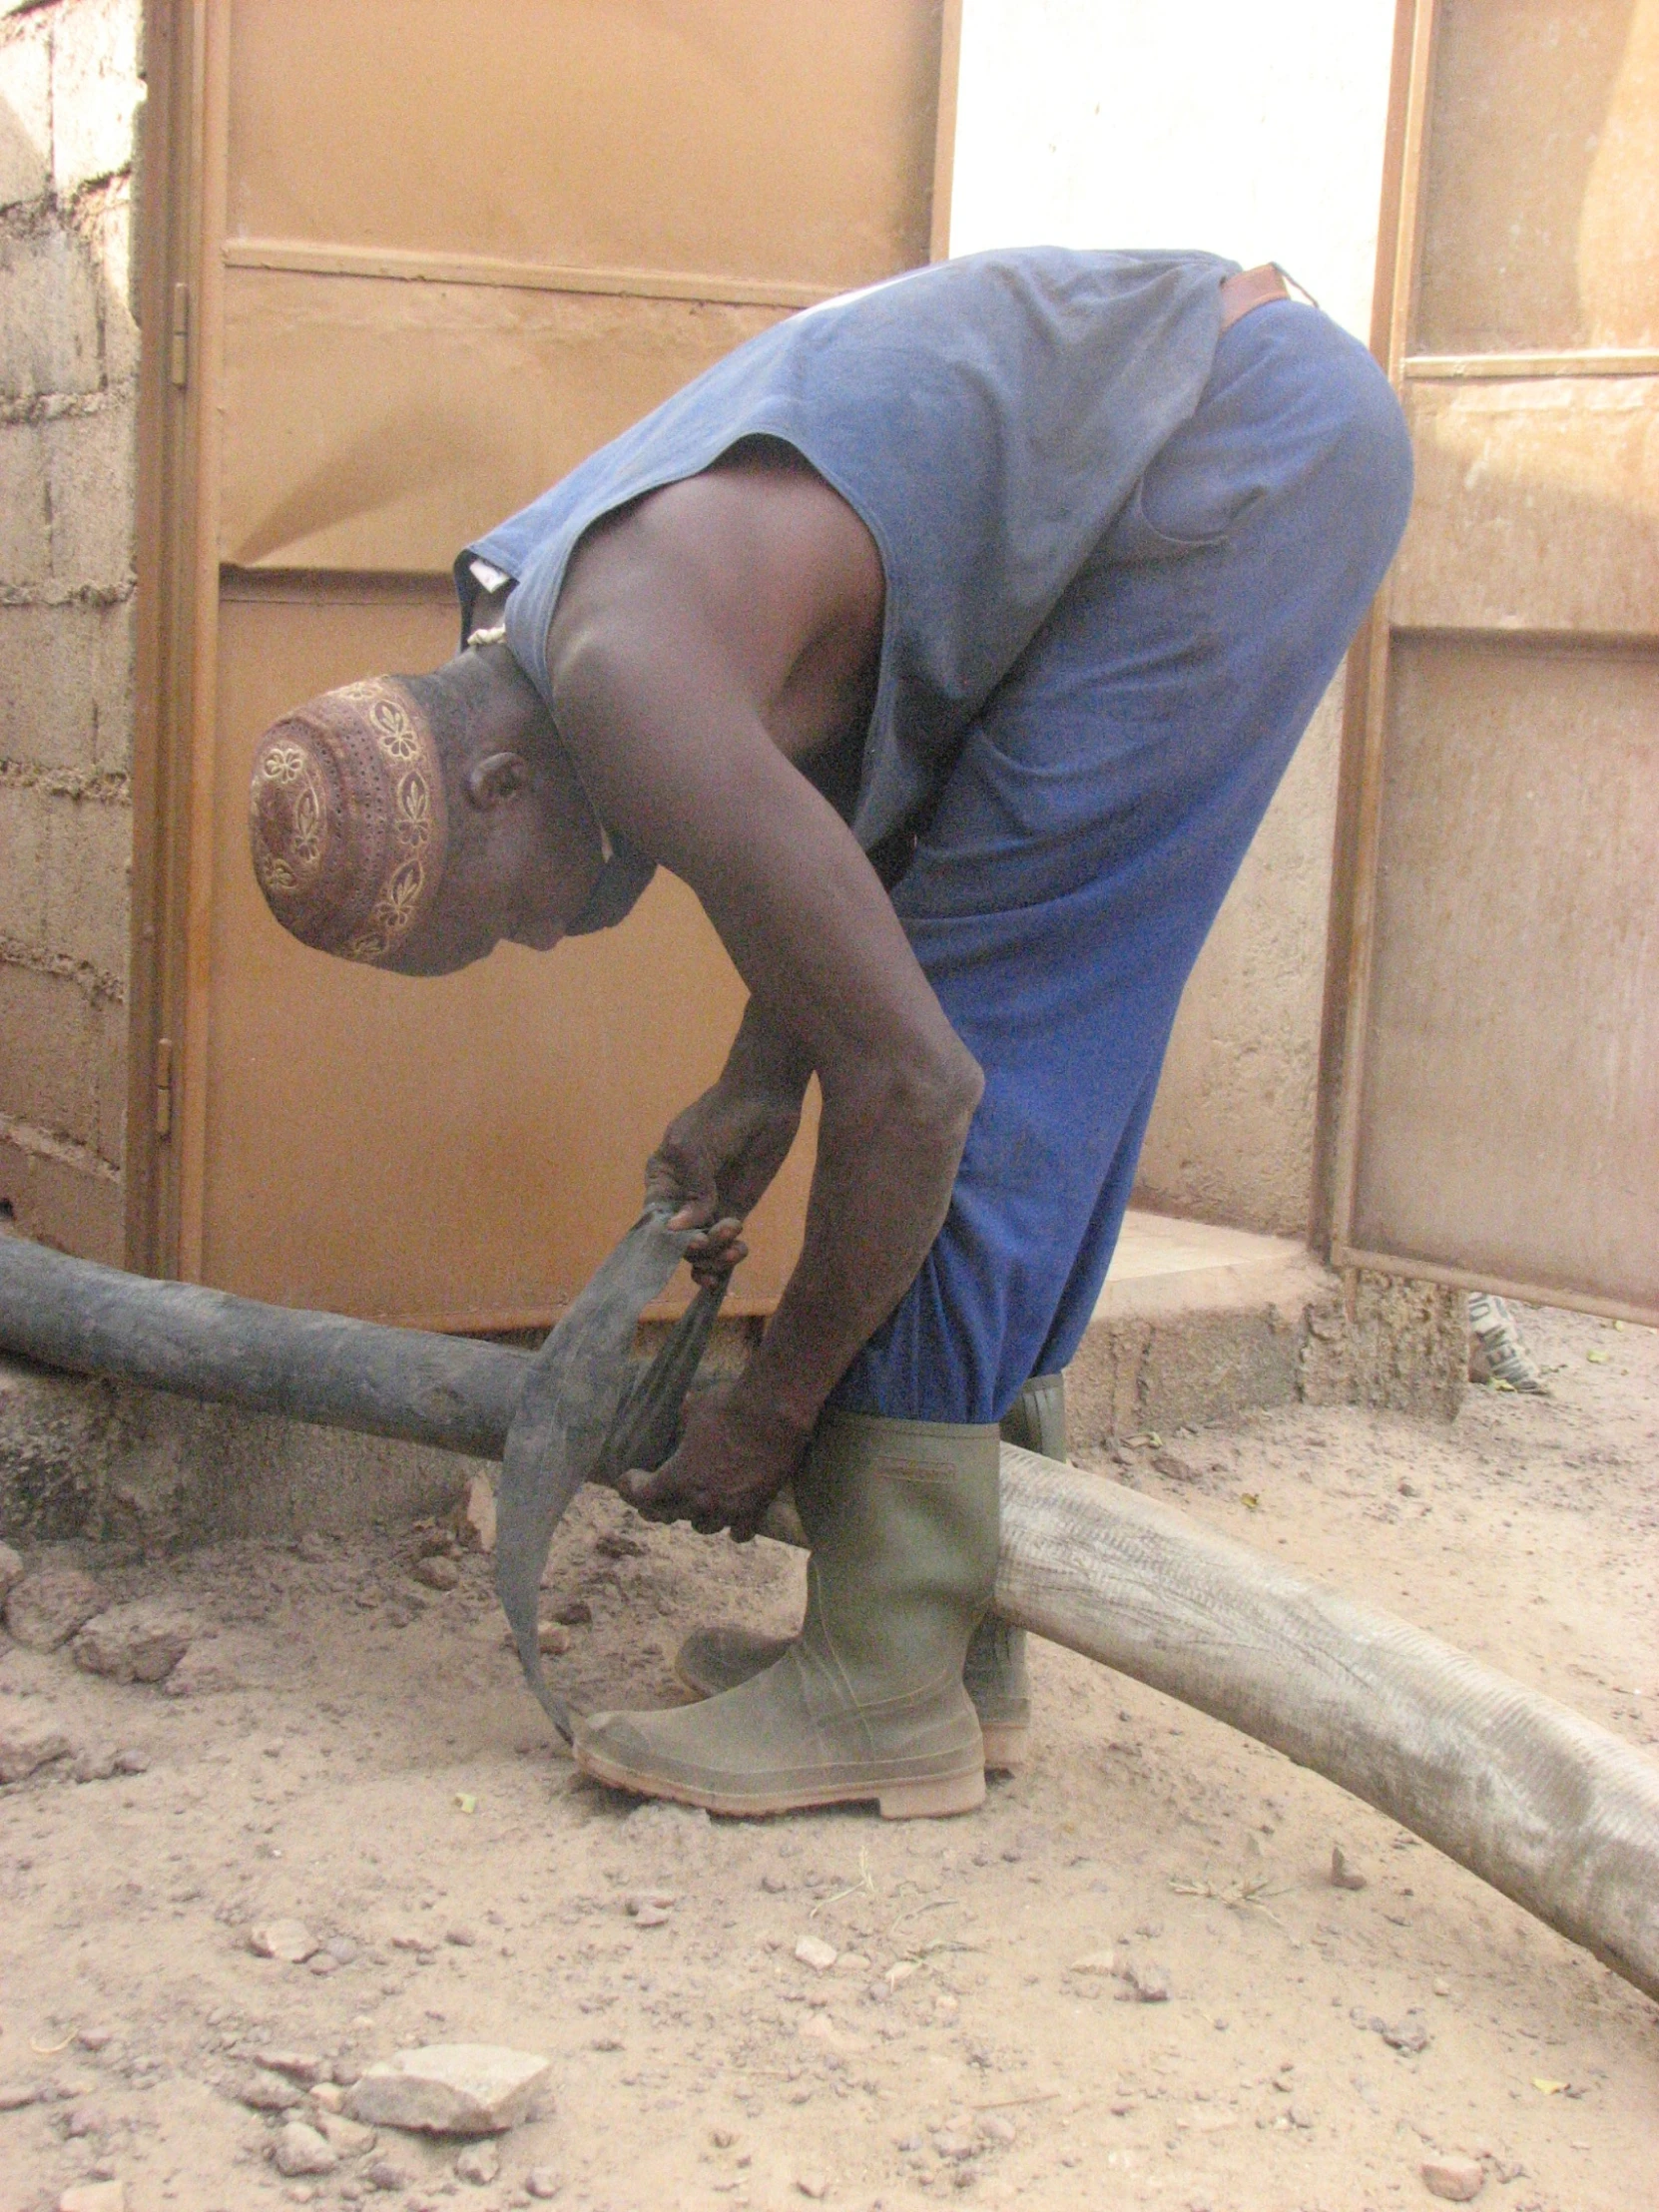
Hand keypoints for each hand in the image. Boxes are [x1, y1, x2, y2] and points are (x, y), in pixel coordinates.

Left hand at [618, 1382, 808, 1539]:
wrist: (775, 1413)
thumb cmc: (730, 1405)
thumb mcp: (693, 1407)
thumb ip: (680, 1419)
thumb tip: (678, 1415)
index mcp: (678, 1477)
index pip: (643, 1495)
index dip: (630, 1487)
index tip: (627, 1479)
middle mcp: (700, 1500)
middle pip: (667, 1515)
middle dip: (654, 1505)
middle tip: (650, 1498)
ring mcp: (729, 1508)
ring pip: (702, 1527)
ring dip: (693, 1516)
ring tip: (692, 1506)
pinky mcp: (756, 1508)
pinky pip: (739, 1533)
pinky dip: (732, 1528)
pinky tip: (730, 1522)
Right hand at [645, 1074, 803, 1288]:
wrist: (764, 1100)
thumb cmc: (721, 1116)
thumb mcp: (693, 1147)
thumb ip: (691, 1189)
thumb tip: (680, 1229)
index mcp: (660, 1179)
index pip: (654, 1222)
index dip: (667, 1240)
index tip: (690, 1241)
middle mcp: (680, 1197)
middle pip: (679, 1242)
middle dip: (699, 1247)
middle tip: (726, 1231)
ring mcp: (708, 1206)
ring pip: (701, 1250)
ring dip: (714, 1257)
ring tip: (737, 1246)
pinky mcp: (735, 1209)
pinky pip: (723, 1244)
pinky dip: (724, 1261)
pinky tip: (733, 1259)